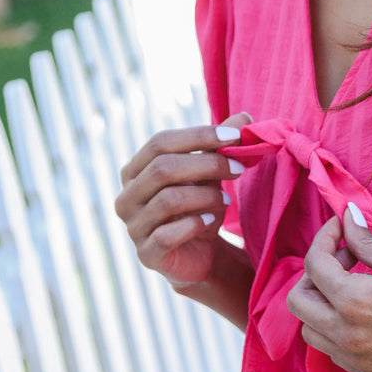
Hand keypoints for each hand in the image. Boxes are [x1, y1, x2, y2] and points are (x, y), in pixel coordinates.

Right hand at [115, 113, 250, 288]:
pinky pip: (167, 235)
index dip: (198, 136)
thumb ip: (221, 146)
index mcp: (135, 171)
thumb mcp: (211, 174)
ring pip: (167, 200)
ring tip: (226, 198)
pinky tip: (211, 220)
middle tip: (239, 168)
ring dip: (205, 196)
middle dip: (207, 164)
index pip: (160, 142)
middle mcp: (126, 197)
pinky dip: (195, 224)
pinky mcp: (146, 254)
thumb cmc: (200, 207)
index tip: (235, 136)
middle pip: (162, 168)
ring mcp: (133, 227)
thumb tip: (245, 116)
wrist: (199, 254)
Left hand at [286, 207, 371, 371]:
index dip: (325, 239)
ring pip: (313, 333)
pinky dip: (338, 331)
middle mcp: (349, 336)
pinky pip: (336, 353)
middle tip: (346, 259)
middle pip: (299, 302)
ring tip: (354, 287)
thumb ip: (367, 244)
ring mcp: (359, 361)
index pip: (314, 265)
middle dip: (314, 275)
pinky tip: (367, 315)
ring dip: (322, 305)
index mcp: (355, 301)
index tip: (342, 228)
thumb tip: (348, 219)